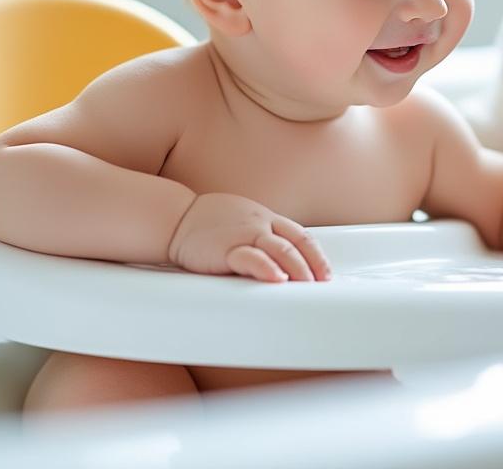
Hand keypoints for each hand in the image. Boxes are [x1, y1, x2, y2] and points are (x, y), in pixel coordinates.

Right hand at [168, 193, 331, 282]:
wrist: (176, 219)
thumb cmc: (210, 224)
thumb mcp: (244, 222)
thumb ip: (264, 236)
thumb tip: (285, 261)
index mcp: (267, 219)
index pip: (301, 236)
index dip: (317, 256)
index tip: (326, 274)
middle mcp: (260, 225)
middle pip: (296, 244)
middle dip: (313, 265)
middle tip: (321, 284)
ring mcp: (244, 235)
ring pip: (280, 249)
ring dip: (298, 268)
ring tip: (308, 284)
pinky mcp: (226, 249)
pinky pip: (250, 257)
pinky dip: (266, 267)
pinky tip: (276, 278)